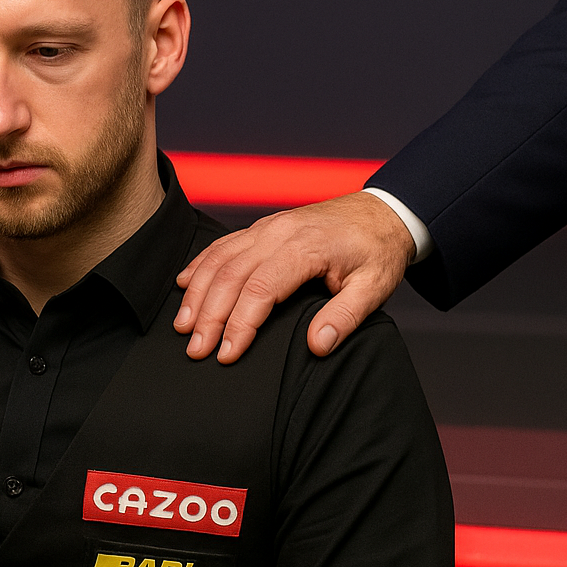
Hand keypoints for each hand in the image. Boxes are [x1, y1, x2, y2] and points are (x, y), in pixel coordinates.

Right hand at [174, 191, 415, 361]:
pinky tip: (184, 284)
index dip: (239, 324)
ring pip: (219, 258)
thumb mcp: (375, 288)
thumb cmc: (378, 251)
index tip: (227, 354)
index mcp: (306, 249)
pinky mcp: (263, 227)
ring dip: (197, 292)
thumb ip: (345, 318)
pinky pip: (223, 244)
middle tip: (196, 350)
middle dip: (208, 315)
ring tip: (183, 325)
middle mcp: (280, 233)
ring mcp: (268, 227)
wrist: (383, 212)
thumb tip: (317, 346)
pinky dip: (199, 264)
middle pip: (231, 275)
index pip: (261, 290)